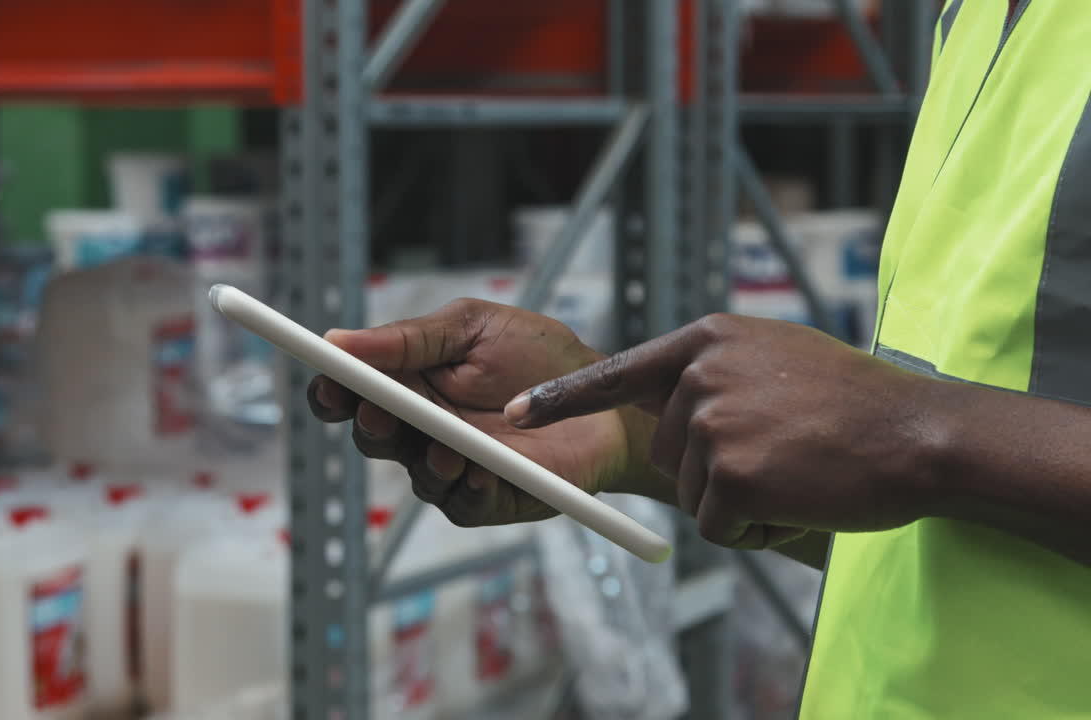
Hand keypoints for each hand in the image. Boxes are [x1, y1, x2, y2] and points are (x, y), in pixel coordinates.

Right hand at [307, 299, 656, 526]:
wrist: (607, 397)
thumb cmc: (541, 357)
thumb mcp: (473, 328)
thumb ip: (410, 338)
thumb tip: (338, 338)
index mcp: (411, 382)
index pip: (353, 392)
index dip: (332, 390)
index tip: (326, 381)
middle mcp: (423, 428)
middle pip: (373, 436)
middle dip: (370, 424)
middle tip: (378, 410)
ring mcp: (453, 467)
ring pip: (416, 474)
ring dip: (424, 459)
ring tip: (445, 445)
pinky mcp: (488, 499)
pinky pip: (464, 503)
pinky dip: (468, 488)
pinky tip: (480, 471)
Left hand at [504, 314, 946, 548]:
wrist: (918, 432)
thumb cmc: (857, 403)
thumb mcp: (777, 358)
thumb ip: (717, 371)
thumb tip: (669, 403)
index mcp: (706, 341)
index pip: (618, 372)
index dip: (562, 398)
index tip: (513, 414)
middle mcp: (698, 375)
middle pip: (666, 449)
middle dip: (714, 468)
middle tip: (783, 456)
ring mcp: (711, 423)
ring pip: (692, 490)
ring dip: (739, 499)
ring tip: (798, 471)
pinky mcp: (728, 474)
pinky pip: (716, 524)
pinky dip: (756, 528)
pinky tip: (799, 498)